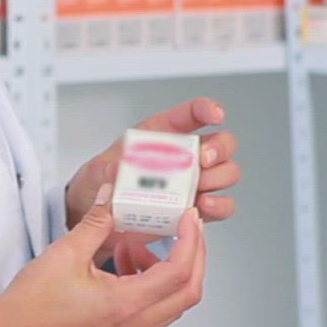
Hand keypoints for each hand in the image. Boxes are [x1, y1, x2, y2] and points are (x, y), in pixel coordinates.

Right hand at [0, 183, 206, 326]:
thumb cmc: (32, 304)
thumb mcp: (65, 252)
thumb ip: (96, 221)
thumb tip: (112, 196)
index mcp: (124, 305)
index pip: (178, 272)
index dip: (190, 241)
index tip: (189, 218)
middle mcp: (133, 326)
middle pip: (187, 293)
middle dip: (193, 256)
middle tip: (186, 228)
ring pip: (172, 303)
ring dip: (168, 271)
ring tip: (137, 245)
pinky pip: (152, 311)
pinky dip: (150, 284)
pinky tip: (123, 264)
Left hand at [64, 97, 239, 239]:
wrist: (101, 217)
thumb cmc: (105, 182)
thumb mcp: (99, 169)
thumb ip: (107, 168)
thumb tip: (115, 171)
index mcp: (164, 134)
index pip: (193, 113)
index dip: (208, 109)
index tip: (215, 114)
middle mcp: (185, 156)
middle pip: (222, 142)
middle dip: (218, 149)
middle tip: (201, 160)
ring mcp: (194, 182)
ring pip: (227, 172)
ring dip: (219, 178)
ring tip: (199, 189)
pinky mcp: (195, 208)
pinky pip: (222, 205)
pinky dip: (218, 206)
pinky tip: (202, 206)